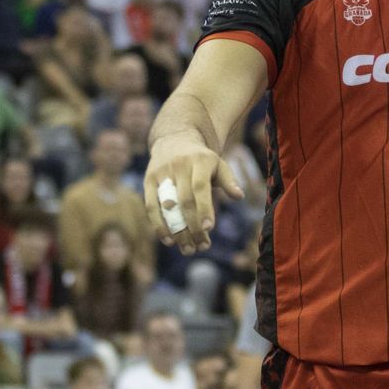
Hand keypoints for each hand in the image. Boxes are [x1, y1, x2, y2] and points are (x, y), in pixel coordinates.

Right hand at [144, 136, 242, 253]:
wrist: (174, 140)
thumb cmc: (202, 160)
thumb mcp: (218, 164)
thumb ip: (228, 180)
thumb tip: (239, 196)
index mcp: (199, 160)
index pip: (200, 187)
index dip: (204, 208)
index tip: (209, 229)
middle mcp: (179, 165)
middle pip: (184, 200)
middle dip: (192, 226)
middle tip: (200, 247)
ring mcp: (162, 173)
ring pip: (167, 206)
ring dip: (176, 230)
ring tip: (187, 249)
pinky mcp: (148, 180)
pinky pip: (151, 206)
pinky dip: (159, 225)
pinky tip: (169, 240)